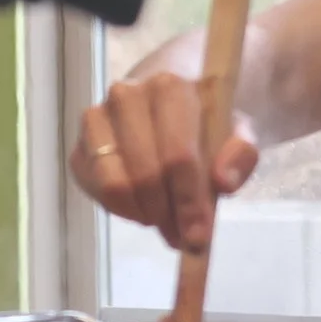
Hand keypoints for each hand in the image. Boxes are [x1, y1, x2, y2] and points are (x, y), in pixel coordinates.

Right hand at [68, 75, 258, 253]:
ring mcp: (96, 120)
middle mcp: (124, 96)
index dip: (190, 201)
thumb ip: (241, 154)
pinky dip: (120, 210)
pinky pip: (95, 191)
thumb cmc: (204, 120)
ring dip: (143, 213)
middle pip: (146, 175)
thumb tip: (222, 182)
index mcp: (169, 86)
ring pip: (114, 185)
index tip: (201, 235)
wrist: (171, 101)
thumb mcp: (238, 132)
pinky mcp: (80, 147)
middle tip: (184, 233)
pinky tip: (143, 206)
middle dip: (168, 213)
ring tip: (165, 218)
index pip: (177, 155)